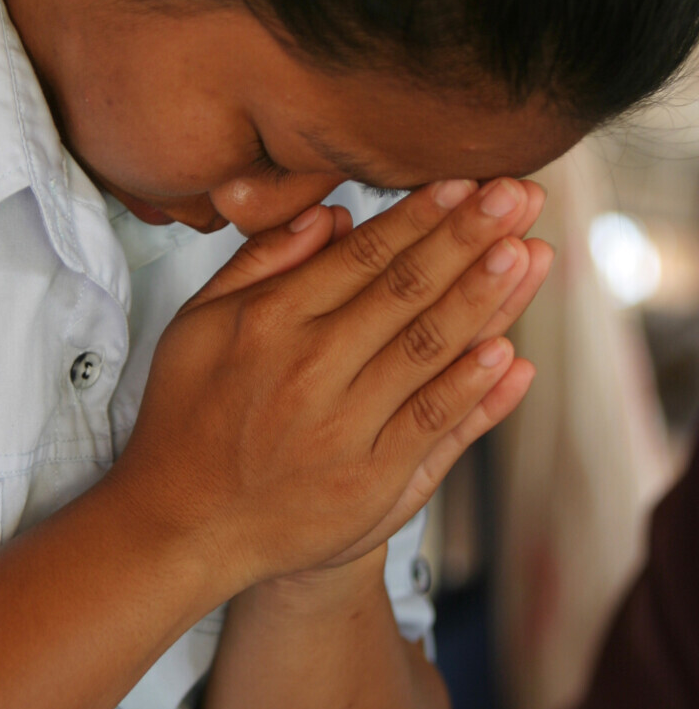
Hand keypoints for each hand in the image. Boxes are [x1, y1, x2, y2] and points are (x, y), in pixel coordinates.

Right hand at [113, 179, 548, 594]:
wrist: (183, 525)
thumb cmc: (189, 414)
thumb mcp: (198, 324)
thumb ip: (261, 264)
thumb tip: (330, 215)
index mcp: (270, 322)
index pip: (362, 257)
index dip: (418, 217)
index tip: (461, 183)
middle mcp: (310, 369)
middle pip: (405, 292)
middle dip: (467, 239)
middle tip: (516, 195)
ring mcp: (344, 428)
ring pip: (427, 350)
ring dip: (483, 299)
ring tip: (525, 253)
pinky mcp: (370, 482)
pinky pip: (432, 423)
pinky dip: (473, 388)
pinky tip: (508, 351)